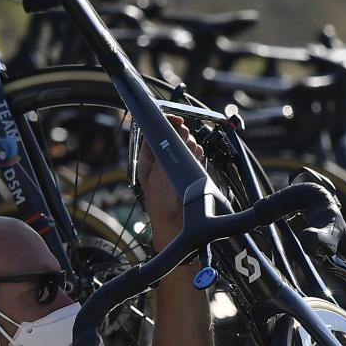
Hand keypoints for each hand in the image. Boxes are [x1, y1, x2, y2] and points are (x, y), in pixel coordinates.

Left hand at [137, 115, 203, 248]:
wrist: (176, 225)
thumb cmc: (161, 206)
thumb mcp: (158, 179)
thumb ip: (166, 156)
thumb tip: (173, 136)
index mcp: (148, 160)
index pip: (155, 133)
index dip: (165, 123)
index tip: (175, 120)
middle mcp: (162, 159)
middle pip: (173, 134)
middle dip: (181, 134)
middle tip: (185, 139)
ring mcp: (176, 164)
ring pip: (185, 143)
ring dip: (190, 143)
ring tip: (191, 152)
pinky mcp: (189, 169)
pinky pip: (194, 153)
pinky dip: (196, 152)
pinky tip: (196, 156)